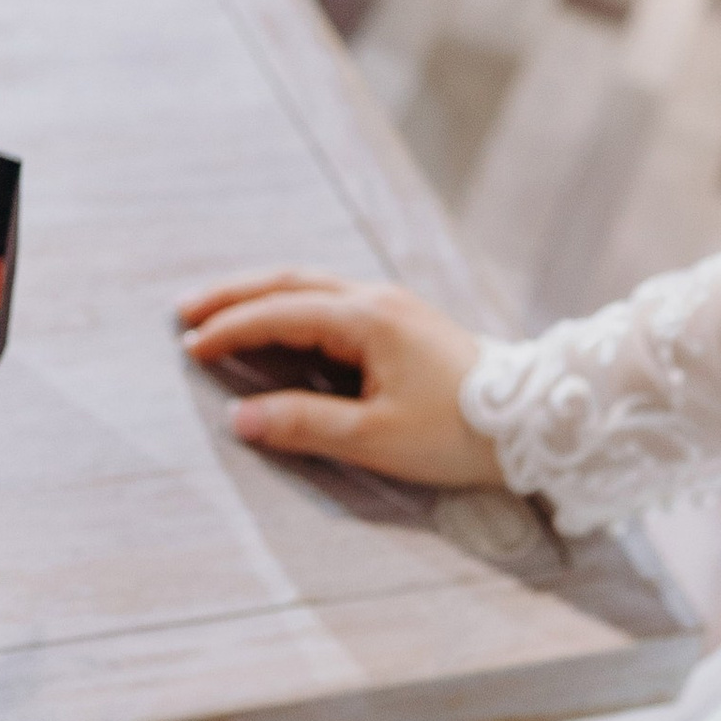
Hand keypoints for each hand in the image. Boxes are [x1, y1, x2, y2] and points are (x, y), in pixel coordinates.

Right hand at [176, 269, 497, 486]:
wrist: (535, 422)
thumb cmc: (458, 432)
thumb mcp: (376, 437)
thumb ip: (304, 424)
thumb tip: (240, 417)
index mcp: (367, 319)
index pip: (280, 313)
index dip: (231, 329)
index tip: (190, 346)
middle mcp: (377, 299)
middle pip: (291, 283)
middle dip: (236, 295)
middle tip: (186, 310)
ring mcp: (393, 307)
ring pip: (312, 287)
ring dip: (263, 296)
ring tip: (220, 310)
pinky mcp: (404, 323)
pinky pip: (333, 301)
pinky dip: (293, 306)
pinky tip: (280, 323)